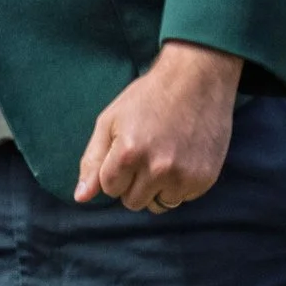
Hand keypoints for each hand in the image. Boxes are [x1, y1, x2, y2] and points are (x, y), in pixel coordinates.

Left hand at [74, 40, 243, 211]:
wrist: (197, 80)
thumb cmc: (148, 97)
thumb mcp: (110, 121)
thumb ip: (93, 161)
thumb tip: (80, 197)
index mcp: (127, 153)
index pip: (109, 188)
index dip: (114, 171)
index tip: (125, 151)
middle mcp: (156, 169)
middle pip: (132, 201)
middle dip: (132, 183)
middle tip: (144, 154)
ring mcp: (183, 176)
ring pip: (158, 205)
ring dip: (156, 188)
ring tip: (163, 156)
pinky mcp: (204, 179)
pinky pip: (182, 199)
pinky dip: (178, 185)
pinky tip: (181, 157)